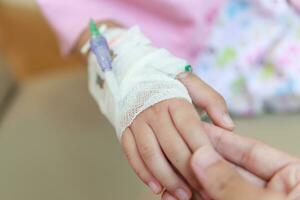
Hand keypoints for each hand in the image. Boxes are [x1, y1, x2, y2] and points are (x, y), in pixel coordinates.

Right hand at [121, 73, 234, 199]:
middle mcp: (154, 111)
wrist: (134, 77)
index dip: (202, 151)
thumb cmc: (167, 85)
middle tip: (201, 190)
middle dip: (188, 171)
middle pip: (171, 146)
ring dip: (166, 177)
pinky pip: (131, 154)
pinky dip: (143, 173)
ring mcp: (137, 122)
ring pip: (150, 154)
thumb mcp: (192, 84)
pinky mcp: (125, 131)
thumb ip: (213, 101)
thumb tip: (228, 126)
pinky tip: (156, 187)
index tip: (216, 169)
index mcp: (174, 99)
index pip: (190, 128)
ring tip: (182, 195)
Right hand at [189, 124, 299, 199]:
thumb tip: (202, 157)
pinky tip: (180, 191)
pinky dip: (195, 198)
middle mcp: (275, 192)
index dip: (223, 139)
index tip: (199, 127)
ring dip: (195, 181)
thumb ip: (233, 183)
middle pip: (232, 170)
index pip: (253, 151)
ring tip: (176, 168)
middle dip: (204, 161)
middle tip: (182, 148)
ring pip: (219, 188)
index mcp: (295, 181)